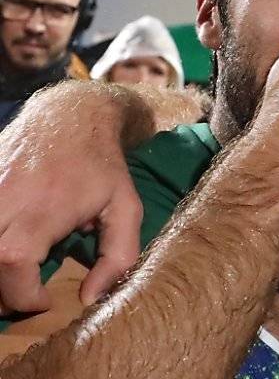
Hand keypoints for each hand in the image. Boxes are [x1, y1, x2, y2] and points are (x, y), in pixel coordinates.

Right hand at [0, 89, 142, 313]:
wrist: (69, 117)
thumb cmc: (101, 165)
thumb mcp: (126, 208)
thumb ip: (117, 257)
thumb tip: (90, 298)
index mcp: (40, 211)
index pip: (13, 266)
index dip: (23, 296)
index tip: (44, 300)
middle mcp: (3, 202)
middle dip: (1, 292)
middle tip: (25, 292)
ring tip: (12, 276)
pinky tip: (6, 250)